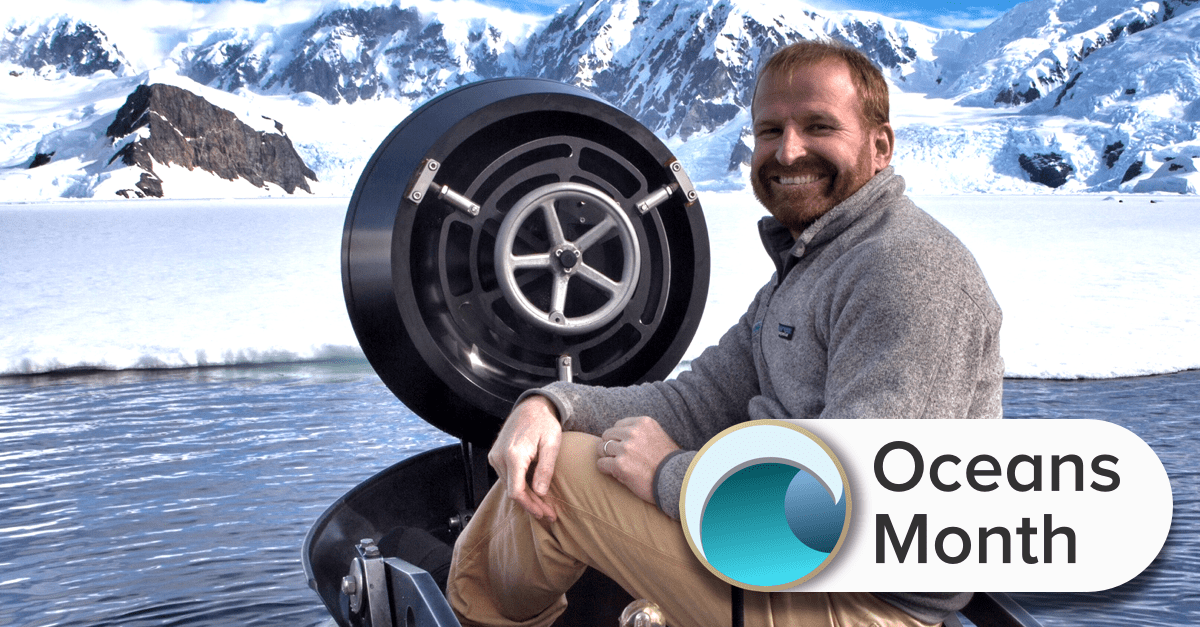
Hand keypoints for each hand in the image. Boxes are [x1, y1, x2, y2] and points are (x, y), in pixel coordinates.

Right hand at [488, 395, 562, 521]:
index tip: (545, 514)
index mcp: (514, 455)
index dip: (531, 506)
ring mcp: (495, 457)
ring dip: (527, 497)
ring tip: (545, 506)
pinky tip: (534, 493)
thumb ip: (545, 468)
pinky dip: (520, 487)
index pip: (516, 491)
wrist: (530, 407)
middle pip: (513, 491)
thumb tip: (540, 493)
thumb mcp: (552, 444)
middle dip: (532, 505)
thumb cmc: (544, 423)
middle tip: (550, 514)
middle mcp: (499, 457)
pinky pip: (508, 477)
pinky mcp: (496, 456)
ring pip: (510, 486)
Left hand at [596, 416, 679, 504]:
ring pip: (602, 448)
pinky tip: (614, 473)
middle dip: (611, 446)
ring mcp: (626, 448)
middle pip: (607, 435)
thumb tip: (620, 435)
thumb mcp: (658, 437)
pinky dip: (605, 469)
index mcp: (643, 422)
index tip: (625, 447)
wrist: (678, 481)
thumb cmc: (669, 462)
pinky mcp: (620, 465)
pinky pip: (601, 464)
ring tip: (616, 465)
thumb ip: (642, 432)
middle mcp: (633, 432)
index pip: (618, 425)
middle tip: (618, 457)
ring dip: (607, 457)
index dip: (619, 437)